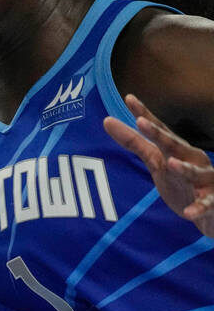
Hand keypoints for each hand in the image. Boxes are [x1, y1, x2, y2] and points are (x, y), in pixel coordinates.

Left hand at [103, 94, 213, 238]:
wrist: (211, 208)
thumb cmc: (181, 178)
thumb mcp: (156, 160)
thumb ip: (134, 142)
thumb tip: (107, 120)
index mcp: (177, 149)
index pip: (159, 129)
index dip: (144, 114)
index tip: (128, 98)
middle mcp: (192, 159)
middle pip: (174, 145)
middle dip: (159, 134)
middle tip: (141, 121)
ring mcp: (203, 179)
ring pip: (194, 172)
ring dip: (184, 168)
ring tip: (171, 163)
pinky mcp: (211, 200)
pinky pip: (206, 204)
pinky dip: (199, 207)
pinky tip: (189, 212)